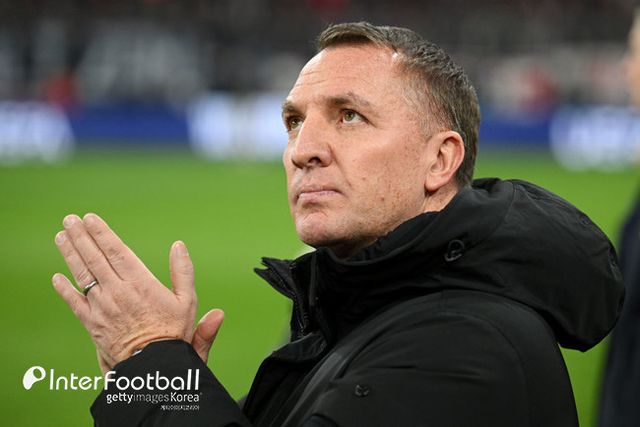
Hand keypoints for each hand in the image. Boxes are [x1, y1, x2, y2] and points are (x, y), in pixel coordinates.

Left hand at [52, 213, 221, 366]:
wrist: (154, 367)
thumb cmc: (174, 334)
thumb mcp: (187, 301)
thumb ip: (183, 272)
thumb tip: (179, 245)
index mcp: (140, 283)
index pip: (116, 252)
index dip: (102, 233)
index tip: (90, 218)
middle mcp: (118, 292)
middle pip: (95, 259)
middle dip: (81, 237)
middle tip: (69, 220)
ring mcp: (102, 308)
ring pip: (82, 276)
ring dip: (70, 254)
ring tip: (60, 237)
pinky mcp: (93, 325)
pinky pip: (74, 304)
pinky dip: (64, 290)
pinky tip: (57, 278)